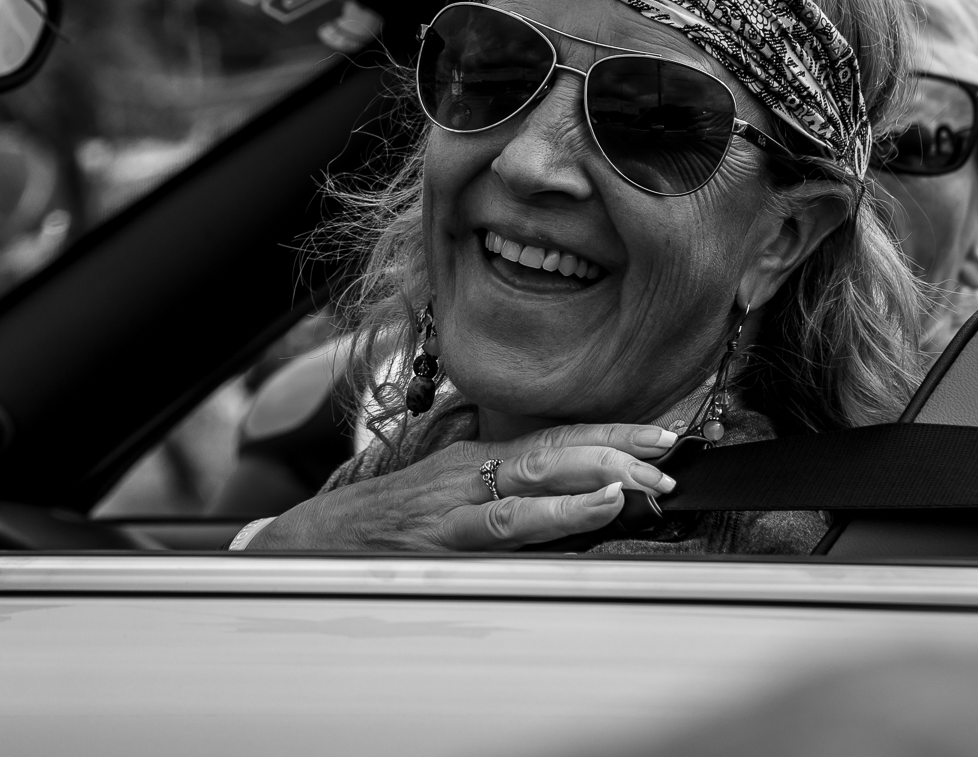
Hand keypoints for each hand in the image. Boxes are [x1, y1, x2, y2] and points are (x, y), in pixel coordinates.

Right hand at [248, 422, 677, 551]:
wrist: (305, 544)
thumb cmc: (377, 523)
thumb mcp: (439, 492)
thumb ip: (490, 486)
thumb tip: (554, 490)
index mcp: (473, 458)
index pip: (554, 437)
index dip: (610, 434)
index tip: (662, 434)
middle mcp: (469, 470)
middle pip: (556, 447)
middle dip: (619, 448)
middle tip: (672, 452)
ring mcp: (456, 501)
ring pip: (537, 478)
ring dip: (598, 476)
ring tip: (646, 479)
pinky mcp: (442, 535)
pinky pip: (508, 522)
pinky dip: (555, 512)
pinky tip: (594, 509)